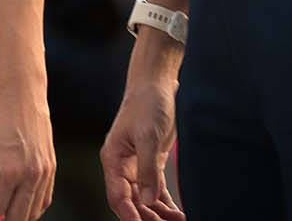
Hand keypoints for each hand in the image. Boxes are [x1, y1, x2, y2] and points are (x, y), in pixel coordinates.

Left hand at [0, 76, 54, 219]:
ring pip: (32, 214)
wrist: (20, 92)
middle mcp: (31, 175)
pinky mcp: (52, 169)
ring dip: (15, 209)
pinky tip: (19, 192)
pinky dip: (31, 204)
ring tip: (3, 189)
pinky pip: (44, 201)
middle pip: (15, 217)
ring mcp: (45, 173)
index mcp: (9, 170)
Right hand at [101, 76, 184, 220]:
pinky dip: (166, 203)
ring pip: (145, 199)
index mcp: (113, 159)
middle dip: (147, 218)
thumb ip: (148, 169)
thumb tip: (149, 200)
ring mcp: (137, 166)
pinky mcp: (152, 163)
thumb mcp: (148, 136)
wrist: (157, 84)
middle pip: (132, 202)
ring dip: (159, 214)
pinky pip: (156, 190)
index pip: (118, 196)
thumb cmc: (147, 104)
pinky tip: (177, 213)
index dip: (129, 215)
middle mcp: (122, 166)